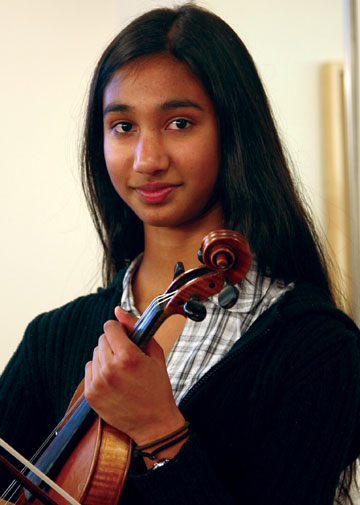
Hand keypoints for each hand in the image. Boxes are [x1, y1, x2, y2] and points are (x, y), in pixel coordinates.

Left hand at [84, 306, 184, 445]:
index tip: (125, 336)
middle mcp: (110, 369)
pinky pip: (89, 369)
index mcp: (128, 357)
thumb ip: (136, 327)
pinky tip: (113, 379)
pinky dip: (99, 370)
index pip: (110, 327)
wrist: (154, 423)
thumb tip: (117, 309)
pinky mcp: (91, 394)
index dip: (119, 329)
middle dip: (113, 342)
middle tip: (126, 356)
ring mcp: (98, 383)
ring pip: (95, 354)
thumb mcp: (155, 353)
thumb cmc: (158, 386)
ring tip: (121, 369)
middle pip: (101, 340)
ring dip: (106, 356)